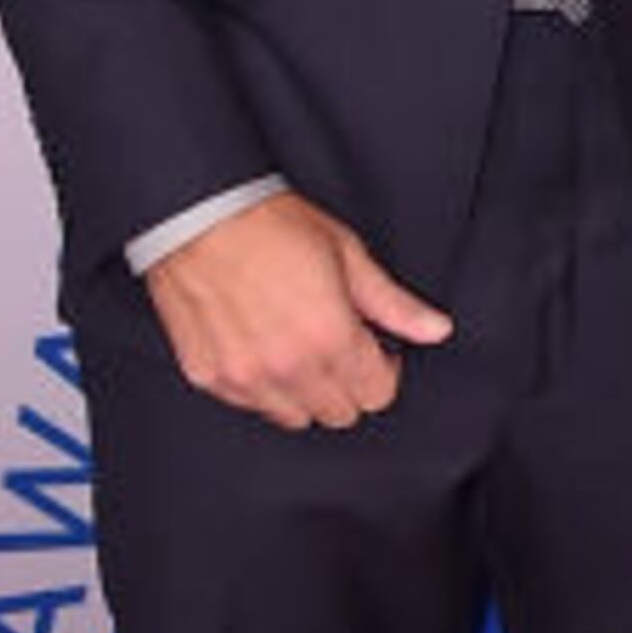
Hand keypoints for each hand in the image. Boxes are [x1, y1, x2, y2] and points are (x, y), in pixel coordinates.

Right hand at [144, 193, 453, 429]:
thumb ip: (393, 303)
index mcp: (330, 338)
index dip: (383, 370)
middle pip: (340, 413)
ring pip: (296, 418)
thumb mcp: (347, 254)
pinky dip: (264, 388)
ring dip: (306, 392)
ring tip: (300, 349)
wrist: (196, 214)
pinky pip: (251, 406)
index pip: (377, 395)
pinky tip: (264, 350)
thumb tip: (435, 329)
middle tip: (338, 346)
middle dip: (348, 383)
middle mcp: (288, 367)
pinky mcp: (209, 376)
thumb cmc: (269, 225)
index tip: (374, 349)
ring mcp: (245, 377)